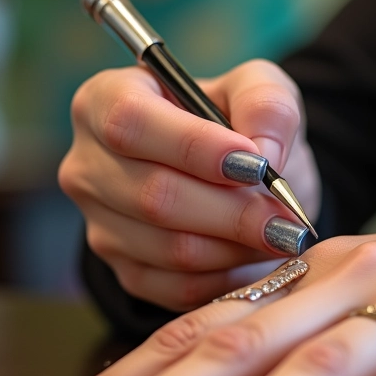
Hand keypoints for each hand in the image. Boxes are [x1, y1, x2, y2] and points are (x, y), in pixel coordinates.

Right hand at [58, 59, 320, 310]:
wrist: (236, 177)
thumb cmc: (238, 122)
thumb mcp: (259, 88)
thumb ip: (265, 104)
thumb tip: (263, 156)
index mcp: (105, 100)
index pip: (130, 122)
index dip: (194, 146)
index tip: (256, 164)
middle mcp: (88, 165)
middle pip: (154, 197)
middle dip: (232, 212)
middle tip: (287, 219)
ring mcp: (100, 225)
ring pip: (171, 249)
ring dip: (238, 246)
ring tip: (283, 235)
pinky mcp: (126, 272)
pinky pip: (180, 287)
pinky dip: (230, 276)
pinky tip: (258, 255)